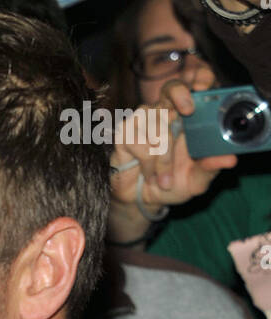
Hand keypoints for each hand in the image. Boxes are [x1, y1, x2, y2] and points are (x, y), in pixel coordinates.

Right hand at [108, 68, 235, 241]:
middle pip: (171, 88)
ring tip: (164, 179)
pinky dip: (148, 164)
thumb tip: (230, 159)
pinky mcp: (125, 132)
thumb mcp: (196, 180)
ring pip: (157, 125)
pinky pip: (139, 141)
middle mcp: (166, 112)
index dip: (201, 79)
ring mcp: (144, 120)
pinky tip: (149, 174)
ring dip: (163, 158)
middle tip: (189, 110)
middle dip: (180, 94)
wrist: (142, 200)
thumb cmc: (171, 184)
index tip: (205, 86)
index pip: (196, 85)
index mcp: (188, 117)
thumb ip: (211, 168)